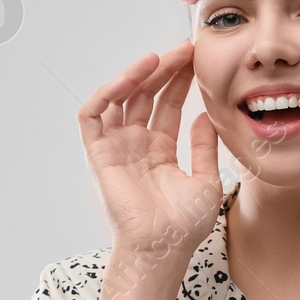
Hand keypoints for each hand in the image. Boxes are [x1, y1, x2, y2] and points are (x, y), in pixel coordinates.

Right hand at [77, 39, 221, 258]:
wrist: (163, 248)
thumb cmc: (184, 226)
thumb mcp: (207, 180)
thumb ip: (205, 147)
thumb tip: (205, 115)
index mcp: (160, 150)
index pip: (168, 105)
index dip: (181, 81)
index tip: (197, 59)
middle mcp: (136, 144)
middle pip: (146, 95)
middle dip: (164, 71)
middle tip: (184, 50)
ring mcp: (116, 147)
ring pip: (120, 99)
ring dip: (135, 76)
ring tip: (157, 59)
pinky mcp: (99, 154)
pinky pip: (92, 116)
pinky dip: (105, 94)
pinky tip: (127, 79)